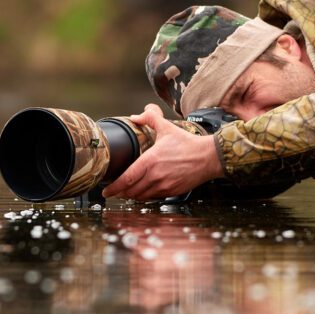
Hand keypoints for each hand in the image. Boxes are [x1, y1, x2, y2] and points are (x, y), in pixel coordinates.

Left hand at [102, 103, 223, 200]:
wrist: (208, 157)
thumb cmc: (187, 144)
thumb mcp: (167, 128)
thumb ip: (150, 119)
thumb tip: (136, 116)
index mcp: (150, 161)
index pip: (126, 179)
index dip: (114, 187)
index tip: (106, 191)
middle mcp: (155, 176)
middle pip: (131, 190)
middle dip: (120, 193)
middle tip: (114, 192)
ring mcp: (164, 185)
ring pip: (141, 196)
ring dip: (132, 195)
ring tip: (127, 192)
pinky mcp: (172, 192)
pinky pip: (153, 197)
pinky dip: (145, 196)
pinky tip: (143, 192)